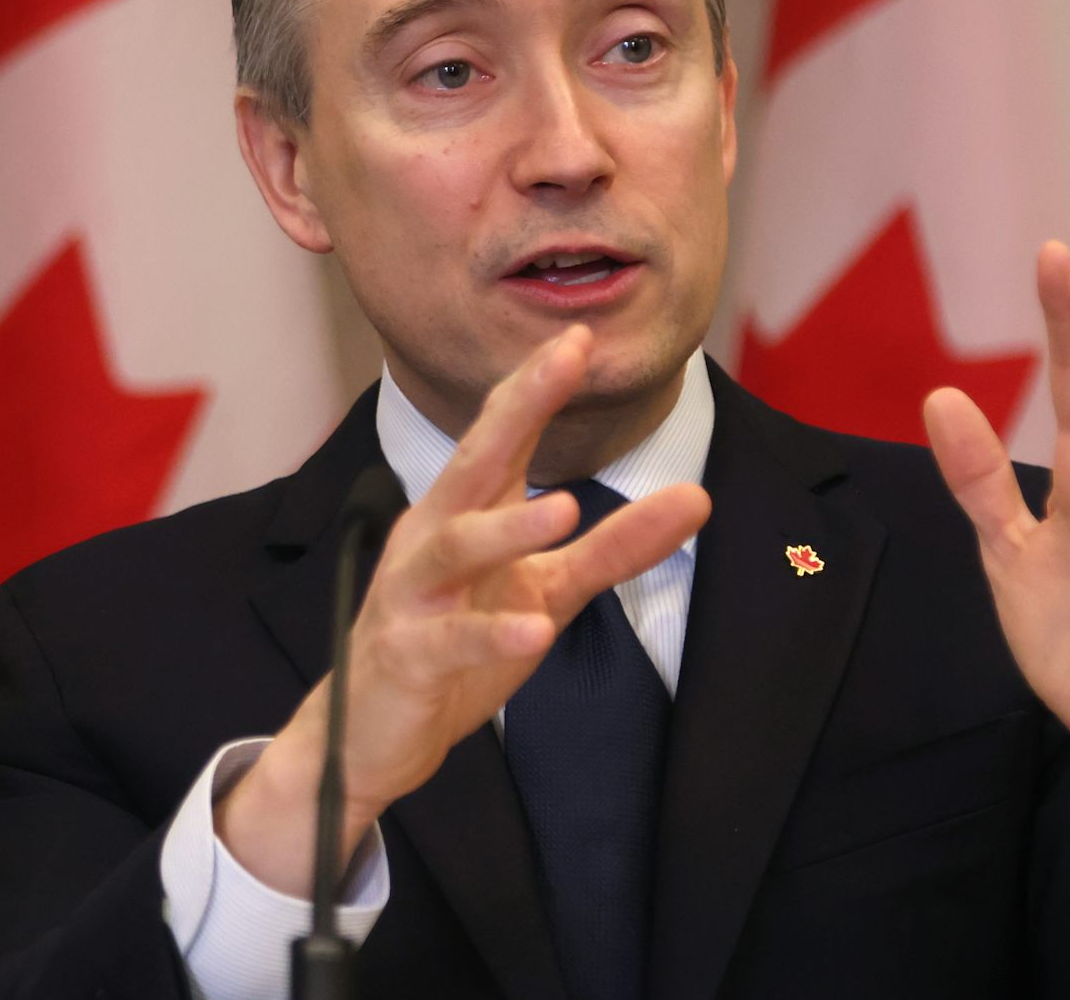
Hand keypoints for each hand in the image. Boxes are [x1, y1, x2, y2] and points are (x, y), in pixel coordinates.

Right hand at [216, 325, 710, 895]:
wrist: (371, 734)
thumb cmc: (455, 645)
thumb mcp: (547, 590)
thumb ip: (616, 546)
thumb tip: (698, 498)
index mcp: (467, 512)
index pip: (502, 435)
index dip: (537, 385)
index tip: (580, 335)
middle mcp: (433, 537)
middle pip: (474, 461)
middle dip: (518, 408)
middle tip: (562, 361)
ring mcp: (413, 595)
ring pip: (454, 547)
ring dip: (508, 527)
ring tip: (565, 508)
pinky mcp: (406, 657)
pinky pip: (448, 642)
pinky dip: (489, 634)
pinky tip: (533, 632)